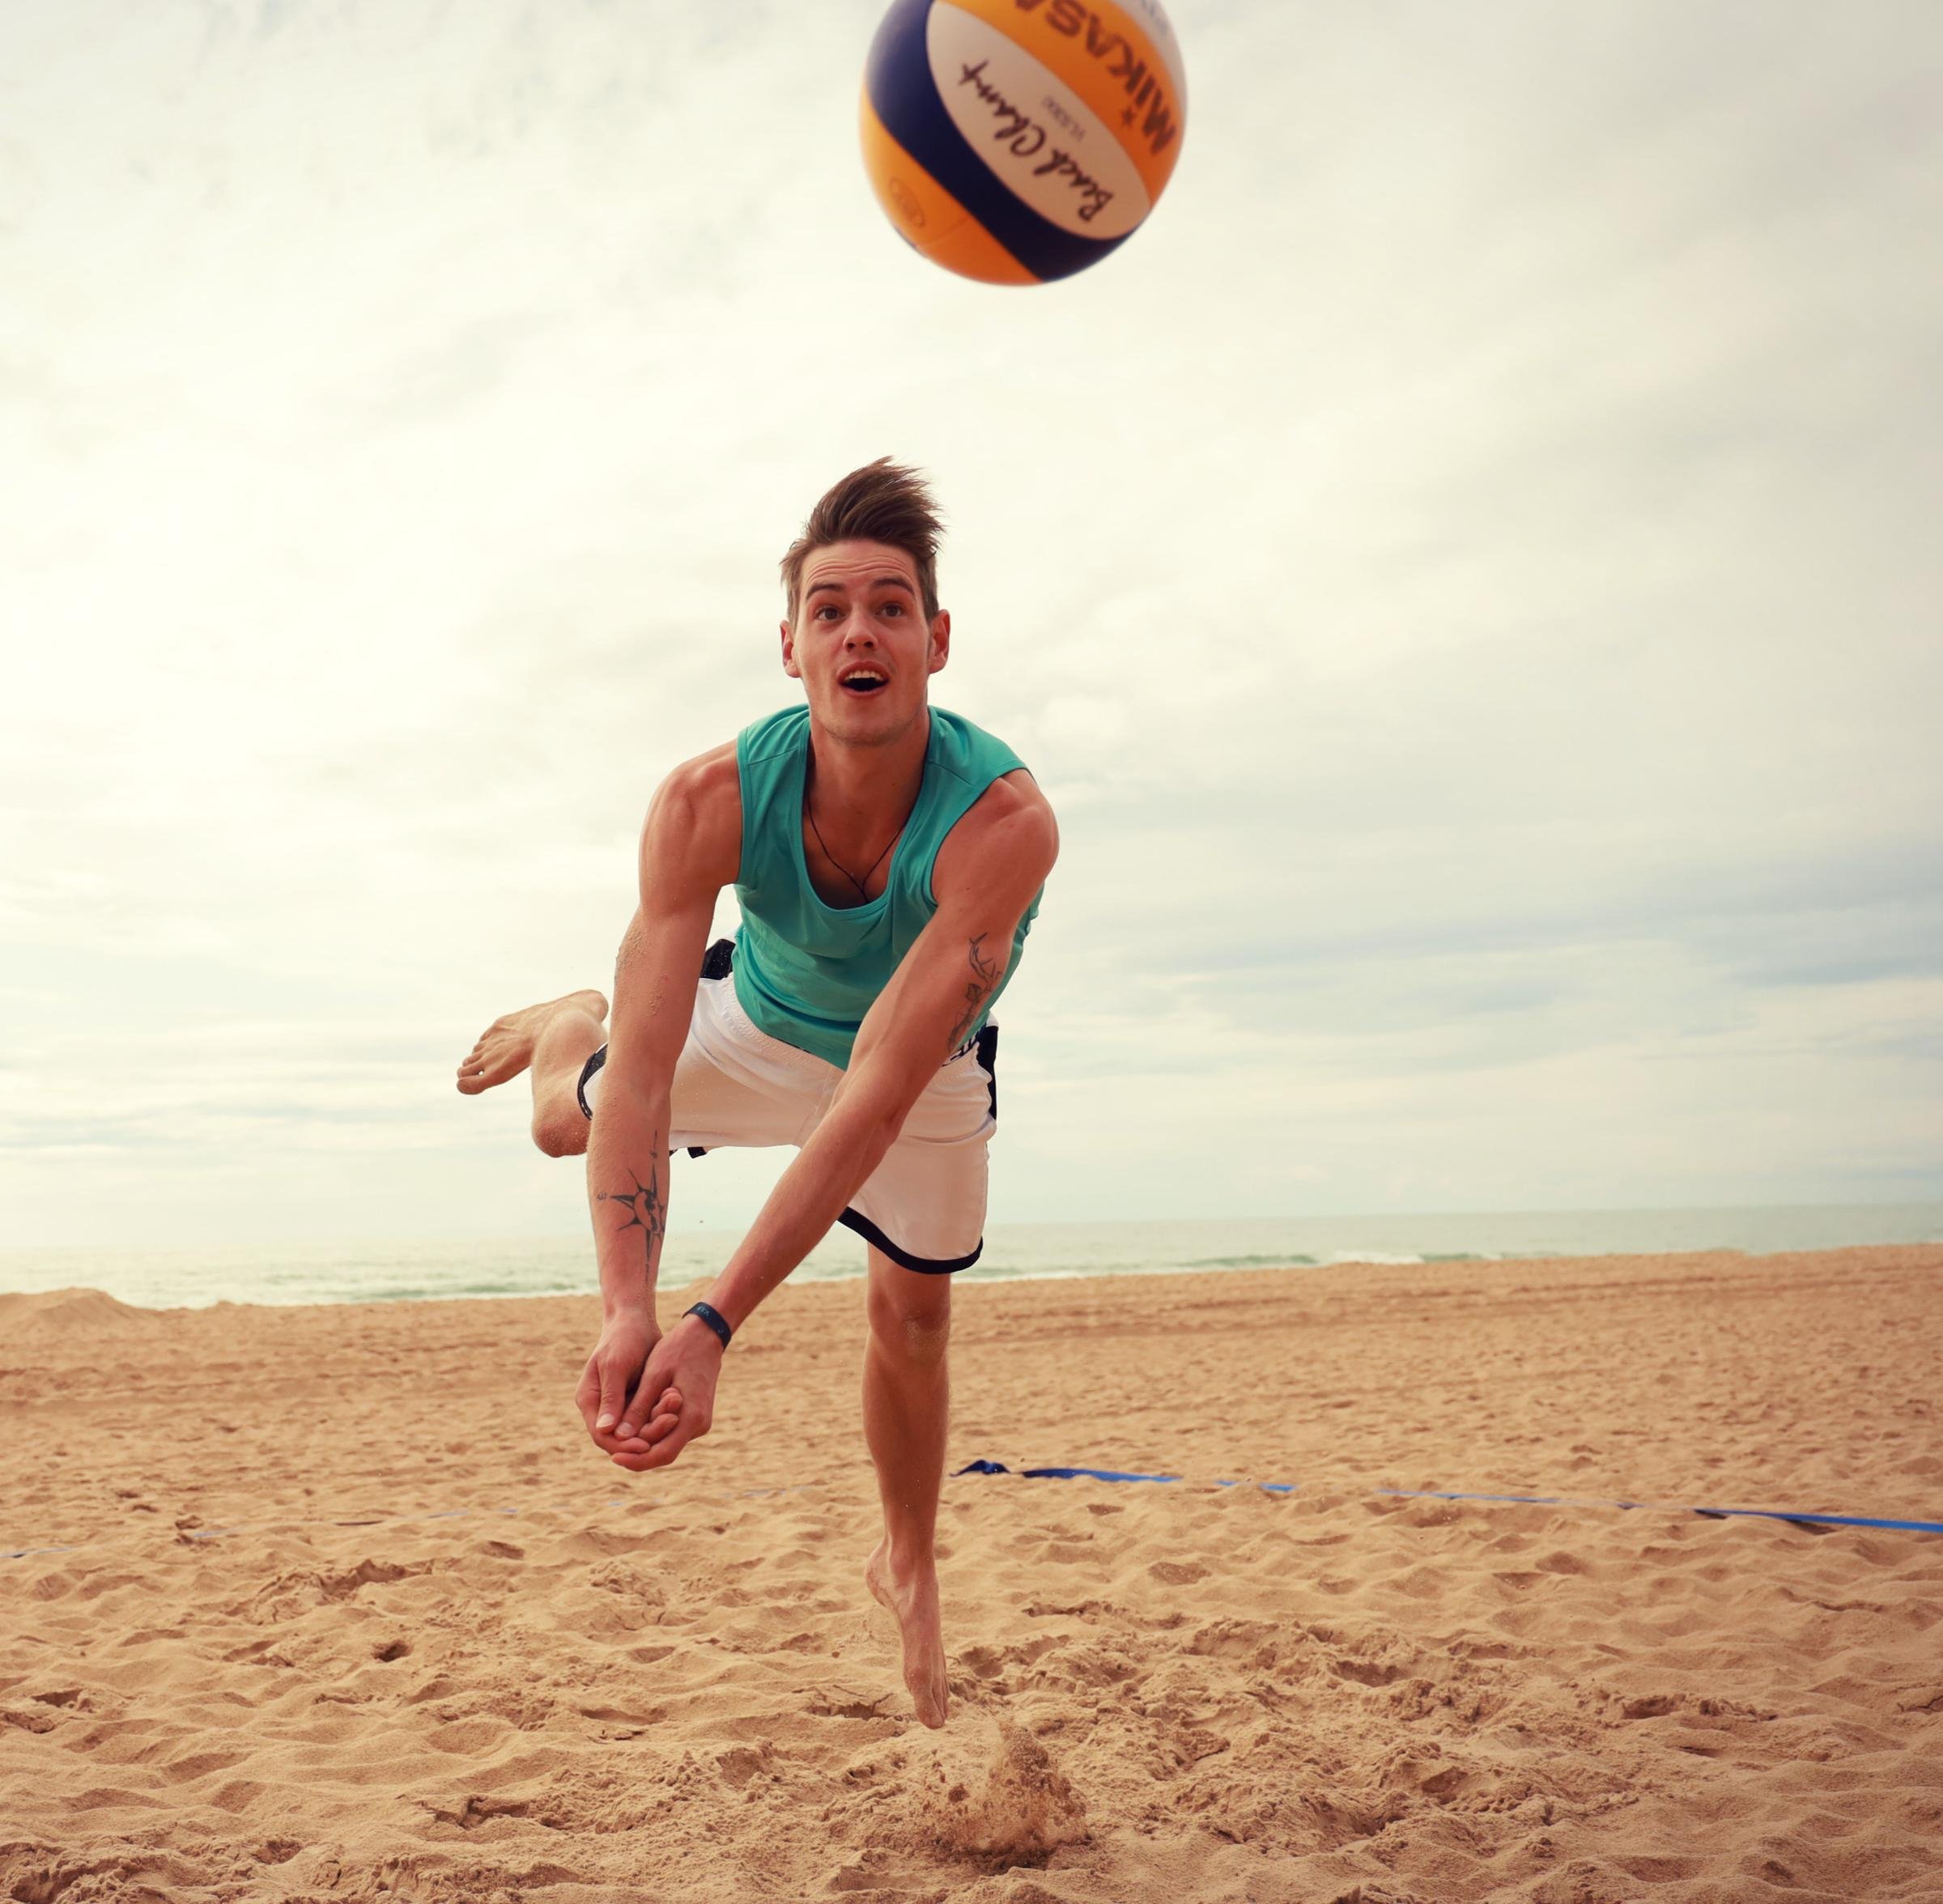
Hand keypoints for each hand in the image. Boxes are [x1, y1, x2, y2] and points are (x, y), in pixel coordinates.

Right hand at [575, 1308, 679, 1455]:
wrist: (637, 1320)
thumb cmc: (623, 1338)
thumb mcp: (616, 1366)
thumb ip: (612, 1398)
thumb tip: (605, 1431)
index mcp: (590, 1401)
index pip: (603, 1437)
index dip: (624, 1446)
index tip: (647, 1445)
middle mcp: (603, 1408)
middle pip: (622, 1438)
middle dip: (647, 1435)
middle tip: (672, 1422)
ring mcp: (620, 1405)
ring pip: (638, 1430)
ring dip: (658, 1425)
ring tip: (677, 1411)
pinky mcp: (636, 1401)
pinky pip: (649, 1418)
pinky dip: (662, 1414)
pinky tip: (677, 1405)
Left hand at [606, 1312, 723, 1472]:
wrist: (705, 1334)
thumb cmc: (678, 1350)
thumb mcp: (654, 1376)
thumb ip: (638, 1409)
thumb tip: (619, 1437)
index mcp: (691, 1417)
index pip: (662, 1455)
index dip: (637, 1460)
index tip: (613, 1457)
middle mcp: (699, 1425)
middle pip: (664, 1451)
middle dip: (638, 1451)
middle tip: (613, 1443)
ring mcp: (700, 1421)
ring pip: (667, 1441)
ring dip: (645, 1438)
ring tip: (623, 1427)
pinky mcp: (696, 1415)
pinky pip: (673, 1430)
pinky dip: (654, 1427)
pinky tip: (638, 1416)